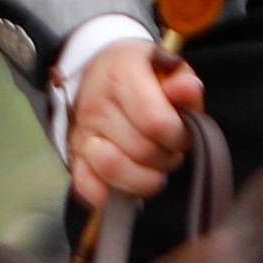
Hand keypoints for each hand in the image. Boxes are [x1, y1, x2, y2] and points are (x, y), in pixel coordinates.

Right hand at [67, 45, 201, 210]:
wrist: (96, 75)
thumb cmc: (141, 76)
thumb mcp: (166, 68)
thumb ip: (183, 83)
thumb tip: (188, 89)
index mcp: (120, 77)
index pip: (156, 123)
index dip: (177, 136)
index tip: (179, 132)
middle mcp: (95, 105)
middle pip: (142, 151)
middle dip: (165, 156)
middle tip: (167, 147)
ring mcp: (82, 133)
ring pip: (118, 172)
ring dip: (144, 177)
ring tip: (150, 163)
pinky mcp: (74, 157)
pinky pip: (88, 187)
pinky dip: (110, 194)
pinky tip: (126, 182)